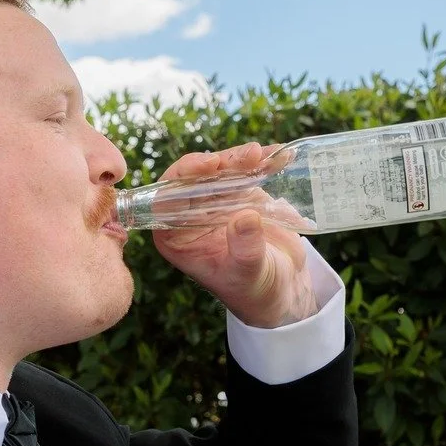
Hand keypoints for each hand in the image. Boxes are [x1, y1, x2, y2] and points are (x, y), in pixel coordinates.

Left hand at [150, 142, 316, 327]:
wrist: (279, 288)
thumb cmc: (253, 290)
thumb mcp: (247, 274)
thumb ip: (245, 250)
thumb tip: (246, 218)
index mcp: (175, 236)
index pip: (166, 198)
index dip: (183, 176)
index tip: (208, 165)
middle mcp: (190, 216)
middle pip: (195, 178)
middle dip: (218, 162)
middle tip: (245, 156)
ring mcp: (215, 203)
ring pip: (220, 170)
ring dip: (239, 158)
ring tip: (260, 155)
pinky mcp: (240, 196)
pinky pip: (245, 172)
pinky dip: (261, 162)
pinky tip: (277, 154)